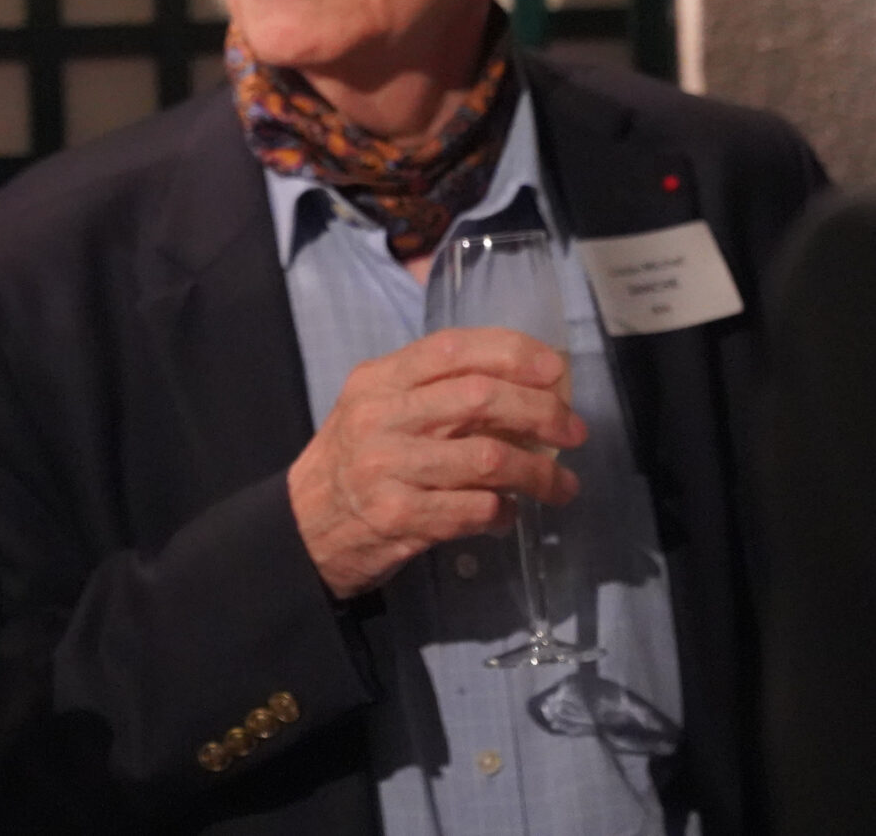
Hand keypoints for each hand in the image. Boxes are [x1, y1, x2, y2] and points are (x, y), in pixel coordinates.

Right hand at [287, 327, 585, 600]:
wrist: (302, 527)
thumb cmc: (353, 461)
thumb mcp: (376, 409)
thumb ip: (433, 393)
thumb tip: (523, 390)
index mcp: (378, 380)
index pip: (453, 349)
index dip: (513, 353)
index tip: (556, 370)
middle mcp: (381, 417)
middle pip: (480, 398)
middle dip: (542, 412)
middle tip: (573, 431)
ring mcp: (389, 468)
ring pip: (489, 458)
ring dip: (539, 473)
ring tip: (562, 486)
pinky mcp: (400, 518)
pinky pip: (475, 508)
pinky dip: (505, 511)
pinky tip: (510, 513)